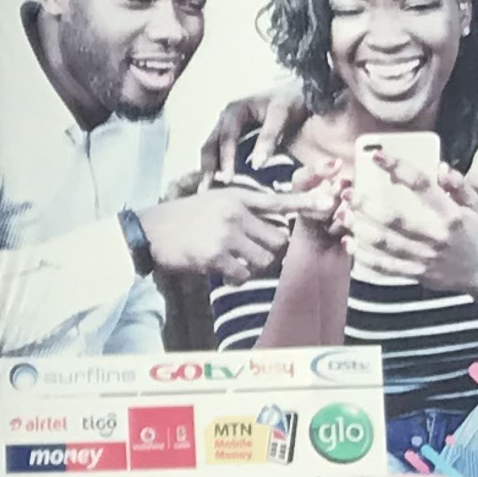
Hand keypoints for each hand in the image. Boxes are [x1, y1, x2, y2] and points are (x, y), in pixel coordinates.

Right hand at [135, 186, 293, 283]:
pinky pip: (243, 274)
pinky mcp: (215, 256)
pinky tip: (222, 272)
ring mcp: (226, 234)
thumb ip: (244, 210)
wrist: (149, 231)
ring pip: (264, 260)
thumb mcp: (214, 201)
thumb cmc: (182, 218)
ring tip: (234, 263)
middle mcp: (235, 213)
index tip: (328, 204)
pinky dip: (236, 278)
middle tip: (253, 255)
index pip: (278, 201)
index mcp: (237, 198)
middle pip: (278, 240)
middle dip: (271, 252)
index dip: (305, 204)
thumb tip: (274, 230)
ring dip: (253, 267)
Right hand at [194, 87, 307, 183]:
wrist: (298, 93)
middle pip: (210, 145)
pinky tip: (219, 184)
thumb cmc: (290, 101)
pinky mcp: (233, 138)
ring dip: (209, 170)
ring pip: (211, 150)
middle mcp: (225, 119)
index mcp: (234, 111)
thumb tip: (257, 164)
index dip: (226, 159)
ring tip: (208, 191)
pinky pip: (220, 154)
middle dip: (207, 168)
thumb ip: (269, 137)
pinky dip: (218, 168)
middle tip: (206, 190)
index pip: (226, 138)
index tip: (228, 180)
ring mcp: (226, 128)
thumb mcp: (281, 115)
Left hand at [346, 154, 477, 290]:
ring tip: (342, 215)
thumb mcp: (474, 205)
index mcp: (451, 214)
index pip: (422, 185)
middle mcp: (436, 236)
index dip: (398, 168)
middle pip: (394, 219)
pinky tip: (349, 242)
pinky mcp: (415, 274)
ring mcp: (424, 257)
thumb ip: (458, 184)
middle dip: (366, 205)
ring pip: (384, 243)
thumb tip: (439, 166)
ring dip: (359, 228)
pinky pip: (384, 266)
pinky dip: (363, 255)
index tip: (377, 156)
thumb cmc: (474, 233)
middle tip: (347, 193)